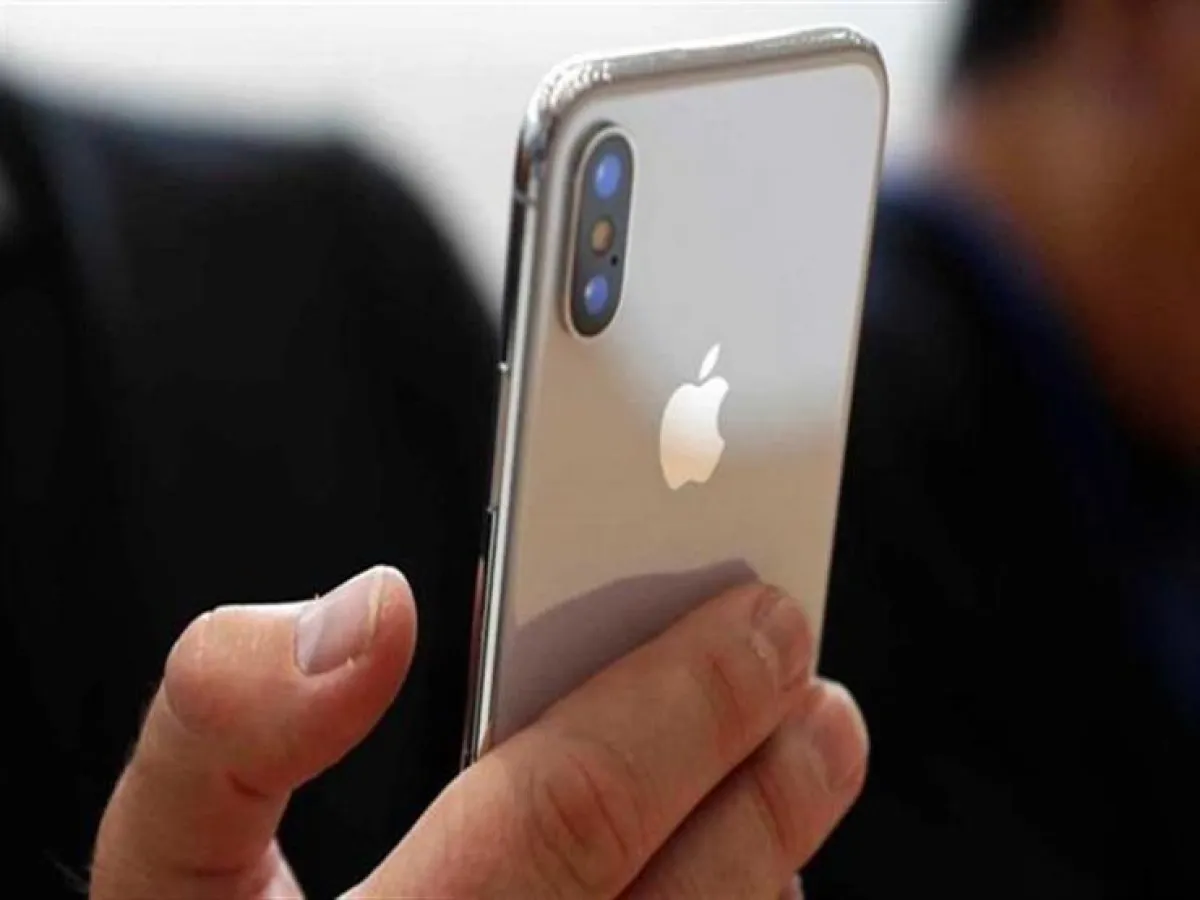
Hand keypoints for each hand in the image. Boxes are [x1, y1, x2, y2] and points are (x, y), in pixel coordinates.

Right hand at [92, 566, 866, 898]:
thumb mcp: (168, 878)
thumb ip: (226, 728)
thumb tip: (368, 618)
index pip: (557, 822)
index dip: (674, 709)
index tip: (751, 615)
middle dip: (766, 780)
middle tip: (806, 678)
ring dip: (771, 864)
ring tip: (806, 756)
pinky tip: (742, 885)